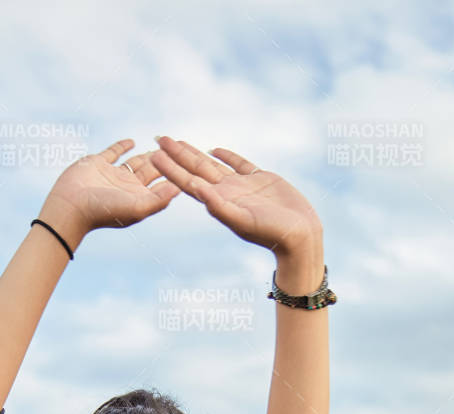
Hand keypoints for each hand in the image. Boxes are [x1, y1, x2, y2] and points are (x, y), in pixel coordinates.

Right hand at [38, 138, 180, 247]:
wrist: (71, 206)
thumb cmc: (104, 211)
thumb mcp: (138, 208)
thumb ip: (160, 199)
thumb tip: (180, 188)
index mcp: (139, 197)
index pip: (162, 182)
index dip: (175, 171)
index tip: (189, 160)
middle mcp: (128, 187)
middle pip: (151, 170)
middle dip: (164, 159)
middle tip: (178, 146)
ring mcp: (112, 175)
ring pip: (135, 161)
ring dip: (147, 154)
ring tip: (161, 144)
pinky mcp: (97, 164)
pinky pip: (113, 153)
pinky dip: (122, 147)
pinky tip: (132, 142)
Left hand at [149, 137, 322, 257]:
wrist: (299, 236)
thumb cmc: (271, 233)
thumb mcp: (242, 220)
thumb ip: (218, 205)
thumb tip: (195, 188)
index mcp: (219, 202)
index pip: (188, 182)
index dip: (170, 168)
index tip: (154, 153)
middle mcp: (227, 193)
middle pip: (195, 169)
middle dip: (176, 154)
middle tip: (158, 138)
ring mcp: (242, 186)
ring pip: (213, 165)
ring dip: (194, 153)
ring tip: (177, 141)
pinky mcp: (260, 180)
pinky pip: (239, 164)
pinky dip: (226, 156)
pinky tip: (214, 149)